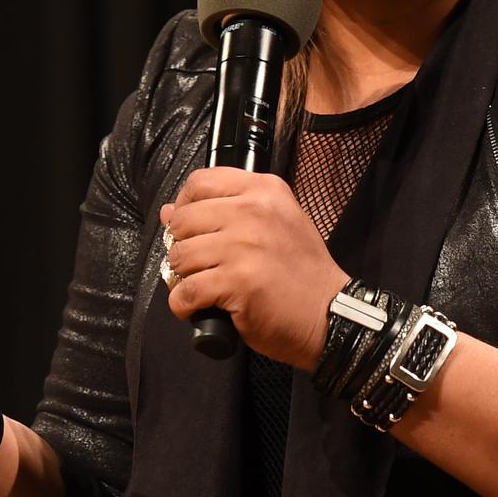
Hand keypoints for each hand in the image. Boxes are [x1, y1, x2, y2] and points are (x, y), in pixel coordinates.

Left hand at [159, 171, 347, 369]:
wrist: (329, 314)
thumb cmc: (301, 272)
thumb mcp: (275, 224)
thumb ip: (226, 212)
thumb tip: (168, 211)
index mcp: (264, 191)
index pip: (201, 182)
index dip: (185, 205)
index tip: (189, 227)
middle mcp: (253, 212)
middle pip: (184, 220)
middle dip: (182, 246)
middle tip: (197, 265)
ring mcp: (244, 247)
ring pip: (181, 256)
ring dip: (182, 277)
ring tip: (201, 287)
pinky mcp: (237, 282)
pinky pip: (186, 291)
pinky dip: (183, 304)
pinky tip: (196, 308)